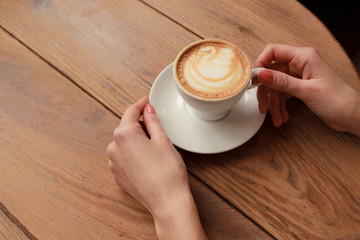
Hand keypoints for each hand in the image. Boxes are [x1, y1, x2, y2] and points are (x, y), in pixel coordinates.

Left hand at [106, 96, 206, 239]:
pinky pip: (124, 157)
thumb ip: (153, 121)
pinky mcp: (118, 175)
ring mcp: (114, 163)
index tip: (147, 101)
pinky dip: (134, 152)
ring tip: (156, 145)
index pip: (131, 112)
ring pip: (125, 143)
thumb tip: (148, 110)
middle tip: (157, 125)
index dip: (141, 104)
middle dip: (140, 123)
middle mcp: (114, 148)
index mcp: (124, 135)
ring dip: (137, 139)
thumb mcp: (163, 140)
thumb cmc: (168, 172)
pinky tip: (149, 158)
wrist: (167, 202)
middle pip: (126, 127)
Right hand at [254, 44, 359, 135]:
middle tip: (263, 107)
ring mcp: (299, 77)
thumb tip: (261, 74)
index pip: (273, 51)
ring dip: (273, 104)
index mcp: (304, 57)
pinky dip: (280, 107)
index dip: (261, 63)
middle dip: (266, 92)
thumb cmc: (338, 100)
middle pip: (271, 73)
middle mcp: (300, 64)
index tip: (254, 79)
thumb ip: (282, 82)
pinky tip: (282, 116)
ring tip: (276, 117)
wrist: (352, 116)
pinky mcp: (299, 88)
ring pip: (275, 87)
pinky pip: (282, 95)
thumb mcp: (307, 91)